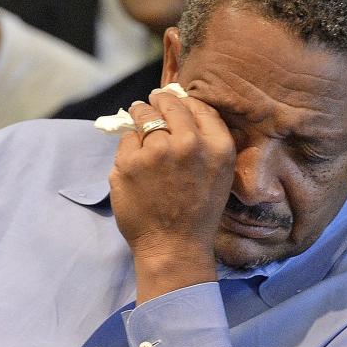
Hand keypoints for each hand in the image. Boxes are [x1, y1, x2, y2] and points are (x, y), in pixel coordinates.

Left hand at [109, 90, 235, 302]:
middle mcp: (189, 143)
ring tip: (140, 120)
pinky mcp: (129, 161)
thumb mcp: (220, 174)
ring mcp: (157, 151)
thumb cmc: (199, 212)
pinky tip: (137, 162)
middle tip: (153, 102)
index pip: (199, 106)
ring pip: (143, 115)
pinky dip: (129, 146)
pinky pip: (126, 138)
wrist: (174, 246)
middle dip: (160, 100)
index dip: (185, 101)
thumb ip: (210, 141)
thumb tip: (184, 108)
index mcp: (218, 146)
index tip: (176, 102)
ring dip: (140, 115)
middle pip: (170, 103)